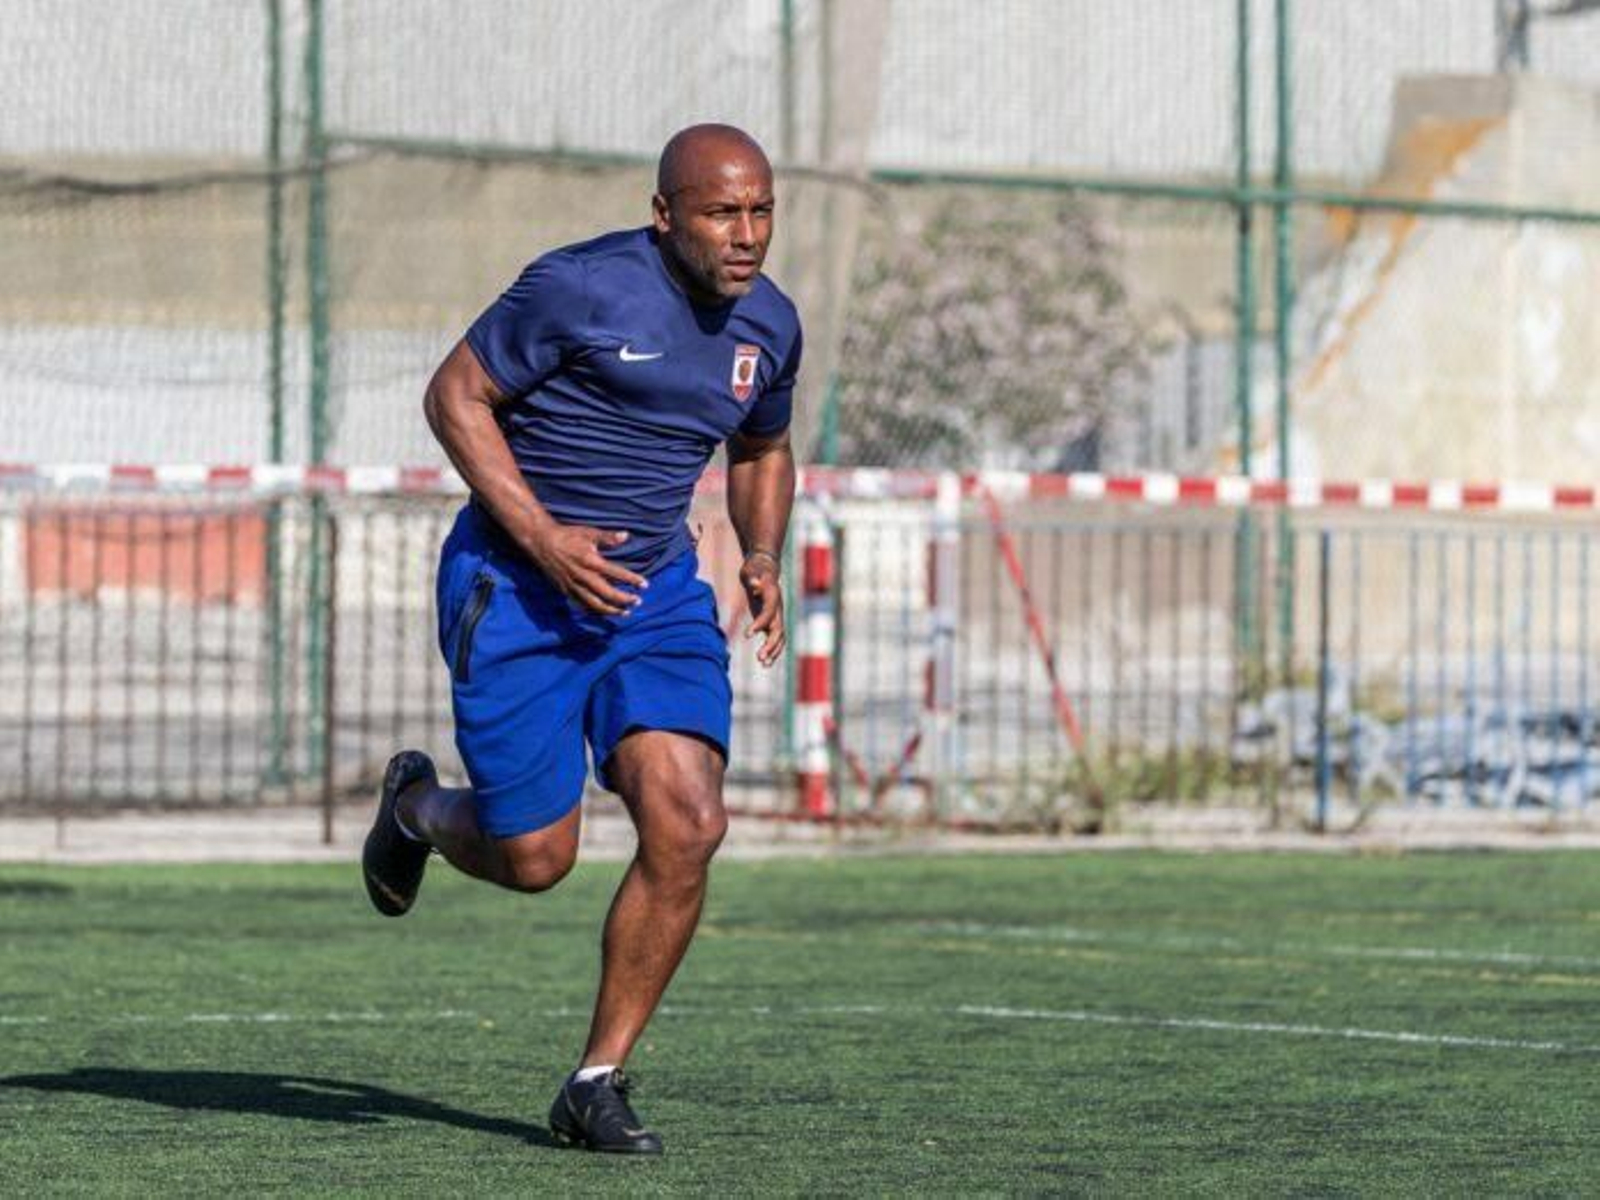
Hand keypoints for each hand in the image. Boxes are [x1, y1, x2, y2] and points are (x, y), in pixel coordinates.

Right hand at [524, 523, 646, 615]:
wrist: (542, 543)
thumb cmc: (568, 536)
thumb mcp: (589, 533)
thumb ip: (608, 537)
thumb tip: (626, 536)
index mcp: (590, 561)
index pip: (616, 573)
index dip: (632, 580)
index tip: (645, 585)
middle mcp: (583, 576)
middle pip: (608, 594)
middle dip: (624, 600)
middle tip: (637, 601)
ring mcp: (574, 586)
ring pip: (595, 604)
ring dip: (612, 610)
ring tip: (625, 612)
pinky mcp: (566, 591)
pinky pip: (583, 605)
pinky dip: (596, 611)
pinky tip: (606, 612)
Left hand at [739, 551, 784, 667]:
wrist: (764, 567)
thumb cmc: (755, 568)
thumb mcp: (751, 570)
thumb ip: (753, 578)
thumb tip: (755, 585)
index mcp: (773, 597)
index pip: (768, 614)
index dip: (759, 624)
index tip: (746, 635)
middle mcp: (778, 609)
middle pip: (778, 630)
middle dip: (770, 645)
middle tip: (760, 658)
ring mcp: (776, 615)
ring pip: (779, 637)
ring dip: (773, 651)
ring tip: (763, 664)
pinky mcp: (771, 620)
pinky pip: (774, 638)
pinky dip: (771, 649)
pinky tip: (764, 661)